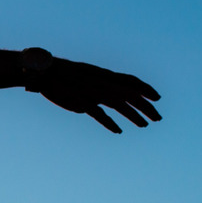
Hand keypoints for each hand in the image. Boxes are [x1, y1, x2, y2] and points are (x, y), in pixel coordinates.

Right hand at [36, 57, 160, 133]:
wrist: (43, 71)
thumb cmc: (60, 75)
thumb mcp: (81, 78)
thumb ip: (91, 91)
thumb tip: (92, 107)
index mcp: (102, 74)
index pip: (130, 80)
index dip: (146, 88)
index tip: (157, 98)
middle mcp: (101, 82)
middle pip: (130, 94)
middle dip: (146, 106)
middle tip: (158, 117)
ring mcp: (92, 91)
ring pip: (119, 104)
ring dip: (134, 115)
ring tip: (145, 125)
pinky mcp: (81, 101)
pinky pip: (99, 113)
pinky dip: (109, 122)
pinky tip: (118, 130)